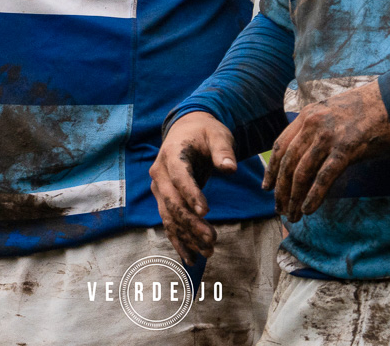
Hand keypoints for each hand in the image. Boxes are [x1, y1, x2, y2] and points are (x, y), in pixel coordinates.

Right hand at [150, 112, 237, 265]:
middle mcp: (159, 174)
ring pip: (169, 217)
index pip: (179, 177)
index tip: (205, 212)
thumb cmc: (204, 132)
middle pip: (172, 202)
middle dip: (191, 223)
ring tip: (208, 252)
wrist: (185, 130)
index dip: (191, 195)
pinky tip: (190, 258)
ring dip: (186, 236)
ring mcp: (159, 189)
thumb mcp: (217, 134)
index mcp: (171, 155)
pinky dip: (179, 241)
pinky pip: (169, 223)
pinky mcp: (163, 200)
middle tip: (211, 240)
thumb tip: (230, 168)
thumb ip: (223, 151)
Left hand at [263, 82, 389, 220]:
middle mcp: (313, 124)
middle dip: (281, 190)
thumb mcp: (331, 113)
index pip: (281, 146)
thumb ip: (315, 130)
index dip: (272, 170)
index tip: (267, 188)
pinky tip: (308, 210)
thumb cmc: (366, 110)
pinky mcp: (346, 149)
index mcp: (307, 115)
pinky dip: (313, 196)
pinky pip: (323, 178)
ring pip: (302, 173)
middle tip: (279, 209)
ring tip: (293, 215)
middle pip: (288, 163)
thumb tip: (304, 157)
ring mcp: (329, 137)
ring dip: (295, 198)